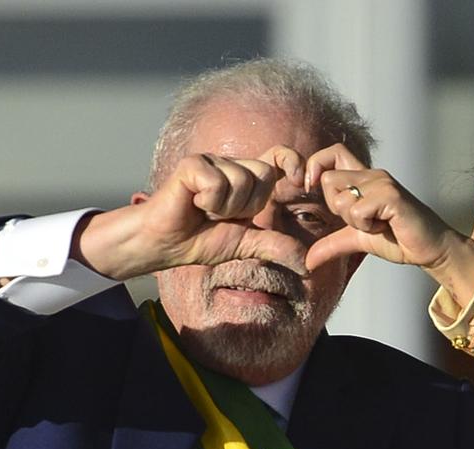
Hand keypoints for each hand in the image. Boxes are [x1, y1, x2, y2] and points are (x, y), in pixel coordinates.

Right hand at [74, 149, 307, 279]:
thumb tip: (308, 266)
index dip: (291, 161)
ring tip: (205, 211)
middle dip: (248, 205)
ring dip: (225, 207)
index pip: (279, 156)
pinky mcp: (193, 165)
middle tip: (223, 215)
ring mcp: (212, 161)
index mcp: (247, 179)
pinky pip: (218, 183)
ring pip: (241, 180)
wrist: (165, 244)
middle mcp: (232, 165)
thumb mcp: (246, 244)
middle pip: (264, 174)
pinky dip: (209, 201)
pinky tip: (193, 204)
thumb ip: (276, 247)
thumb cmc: (200, 239)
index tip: (298, 181)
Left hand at [303, 144, 473, 296]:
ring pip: (341, 197)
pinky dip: (367, 226)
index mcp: (363, 179)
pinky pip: (358, 210)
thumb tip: (308, 261)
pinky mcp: (391, 196)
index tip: (313, 190)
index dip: (316, 166)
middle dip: (336, 208)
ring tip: (377, 224)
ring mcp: (382, 183)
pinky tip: (385, 226)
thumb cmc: (399, 239)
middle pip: (328, 179)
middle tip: (361, 220)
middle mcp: (372, 175)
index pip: (332, 153)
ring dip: (354, 220)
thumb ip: (332, 244)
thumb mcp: (357, 239)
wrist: (430, 249)